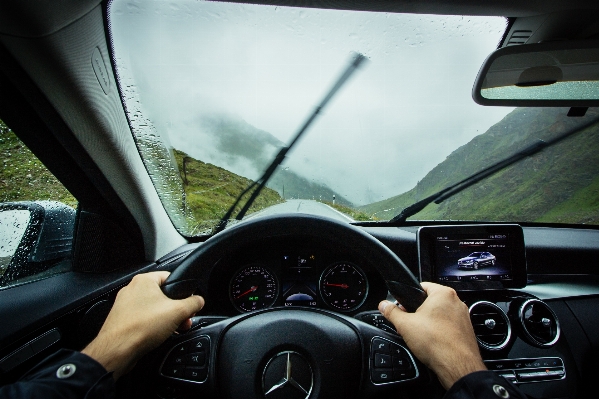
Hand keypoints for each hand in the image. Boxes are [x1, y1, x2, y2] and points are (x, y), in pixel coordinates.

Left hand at [82, 271, 204, 379]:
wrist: (118, 350)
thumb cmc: (141, 327)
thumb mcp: (178, 312)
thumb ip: (193, 303)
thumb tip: (199, 300)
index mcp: (144, 280)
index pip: (170, 278)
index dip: (183, 291)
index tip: (189, 303)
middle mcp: (132, 290)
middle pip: (163, 295)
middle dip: (176, 309)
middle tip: (184, 319)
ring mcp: (125, 305)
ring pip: (153, 308)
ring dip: (167, 319)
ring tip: (174, 329)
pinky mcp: (122, 320)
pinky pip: (143, 319)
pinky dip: (153, 326)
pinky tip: (159, 336)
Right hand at [378, 282, 484, 388]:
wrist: (456, 366)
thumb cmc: (437, 343)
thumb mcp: (405, 325)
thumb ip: (392, 312)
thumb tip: (384, 305)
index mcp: (443, 294)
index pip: (421, 287)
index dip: (408, 298)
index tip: (403, 308)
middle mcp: (457, 302)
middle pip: (431, 302)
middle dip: (419, 312)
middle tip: (410, 324)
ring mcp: (464, 317)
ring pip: (440, 315)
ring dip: (430, 323)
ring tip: (422, 335)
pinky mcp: (466, 331)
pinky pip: (449, 327)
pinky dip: (440, 332)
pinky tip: (433, 342)